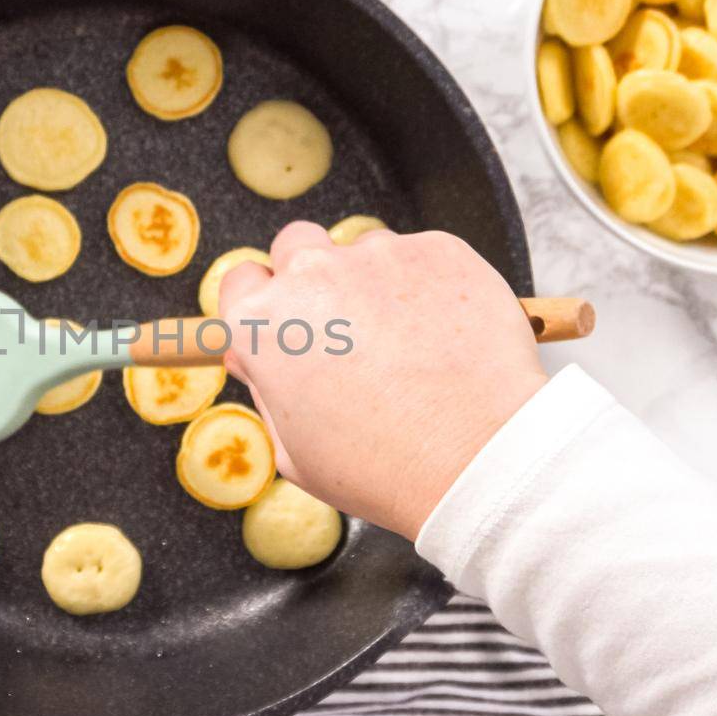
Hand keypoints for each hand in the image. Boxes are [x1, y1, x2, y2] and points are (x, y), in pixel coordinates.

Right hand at [217, 222, 546, 539]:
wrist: (475, 459)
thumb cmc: (382, 468)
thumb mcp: (295, 451)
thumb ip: (267, 391)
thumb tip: (254, 356)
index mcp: (264, 324)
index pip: (242, 282)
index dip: (264, 304)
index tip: (286, 323)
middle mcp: (312, 275)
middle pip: (297, 246)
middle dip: (313, 277)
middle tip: (345, 326)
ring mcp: (377, 256)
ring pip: (365, 251)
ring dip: (375, 282)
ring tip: (408, 342)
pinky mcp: (437, 250)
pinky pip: (421, 256)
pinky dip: (429, 285)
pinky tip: (444, 335)